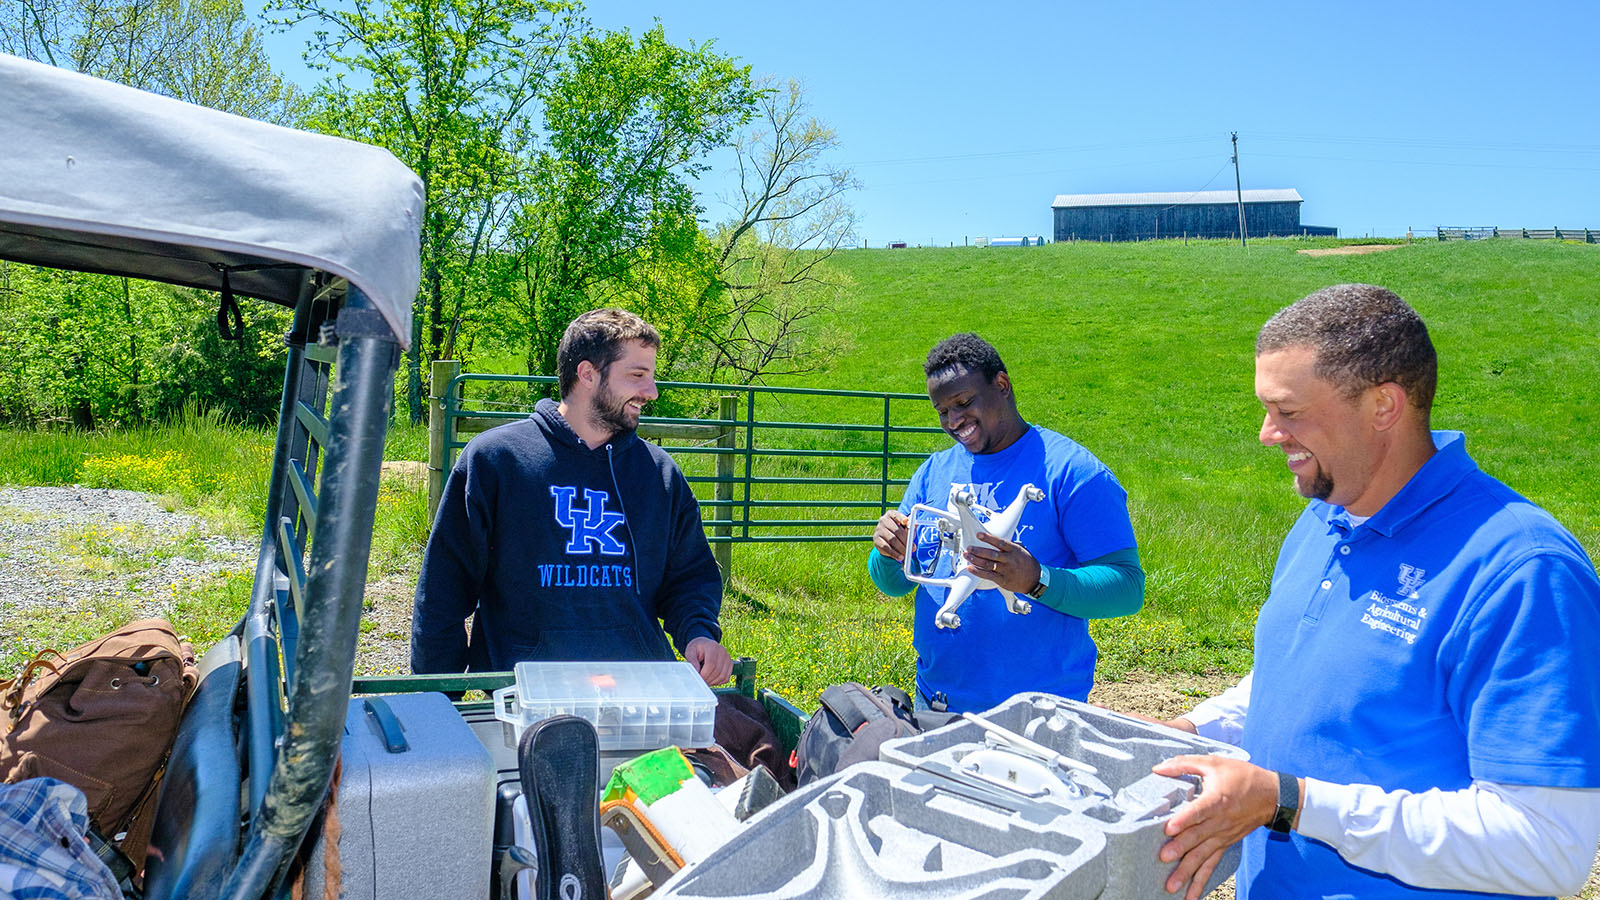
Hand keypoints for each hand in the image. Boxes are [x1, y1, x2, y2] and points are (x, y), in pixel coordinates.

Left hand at [684, 636, 732, 685]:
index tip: (697, 679)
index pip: (711, 664)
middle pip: (717, 671)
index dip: (704, 674)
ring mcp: (728, 658)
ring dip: (713, 682)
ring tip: (705, 681)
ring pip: (723, 676)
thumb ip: (692, 662)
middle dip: (708, 680)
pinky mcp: (730, 664)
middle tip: (699, 682)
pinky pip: (726, 678)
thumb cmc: (697, 648)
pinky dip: (718, 682)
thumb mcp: (690, 652)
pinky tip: (711, 679)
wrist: (704, 644)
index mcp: (712, 647)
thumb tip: (696, 672)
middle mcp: (722, 651)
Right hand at [873, 510, 909, 561]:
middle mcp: (883, 520)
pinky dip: (894, 553)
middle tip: (912, 548)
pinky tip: (900, 557)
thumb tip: (915, 528)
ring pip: (892, 539)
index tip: (906, 522)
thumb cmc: (900, 532)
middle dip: (906, 540)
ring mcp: (878, 529)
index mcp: (891, 514)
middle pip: (896, 530)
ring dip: (901, 548)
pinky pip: (885, 547)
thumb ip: (911, 528)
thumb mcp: (906, 528)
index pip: (896, 515)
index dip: (901, 518)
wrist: (888, 541)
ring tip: (907, 554)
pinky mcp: (876, 539)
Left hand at [962, 531, 1041, 594]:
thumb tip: (996, 540)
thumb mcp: (1021, 550)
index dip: (988, 538)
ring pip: (988, 564)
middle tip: (969, 547)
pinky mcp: (1003, 580)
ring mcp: (1006, 570)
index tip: (979, 535)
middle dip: (978, 550)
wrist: (1035, 579)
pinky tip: (971, 568)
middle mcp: (1009, 559)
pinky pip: (988, 575)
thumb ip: (1009, 546)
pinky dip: (978, 572)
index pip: (999, 542)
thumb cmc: (1027, 563)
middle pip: (991, 553)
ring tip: (967, 556)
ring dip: (975, 560)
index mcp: (1014, 550)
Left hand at [1150, 755, 1279, 899]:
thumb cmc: (1242, 776)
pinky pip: (1212, 864)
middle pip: (1198, 837)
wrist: (1272, 796)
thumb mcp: (1214, 763)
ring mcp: (1223, 836)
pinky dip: (1202, 881)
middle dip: (1180, 849)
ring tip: (1172, 885)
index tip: (1169, 828)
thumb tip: (1158, 768)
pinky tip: (1191, 895)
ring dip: (1188, 872)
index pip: (1199, 811)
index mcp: (1217, 800)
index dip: (1184, 819)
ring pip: (1204, 856)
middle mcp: (1220, 822)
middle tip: (1163, 859)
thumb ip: (1184, 764)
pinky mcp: (1225, 844)